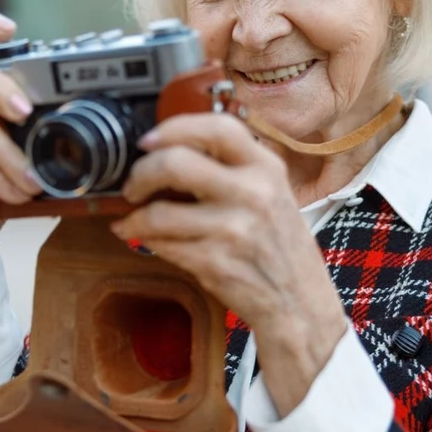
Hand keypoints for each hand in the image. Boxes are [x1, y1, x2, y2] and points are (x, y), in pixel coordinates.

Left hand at [110, 113, 346, 414]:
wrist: (300, 305)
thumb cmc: (279, 246)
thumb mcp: (271, 193)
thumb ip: (231, 168)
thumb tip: (168, 151)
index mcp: (266, 167)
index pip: (217, 126)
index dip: (174, 128)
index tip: (148, 140)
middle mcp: (253, 193)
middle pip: (176, 163)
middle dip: (141, 174)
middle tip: (132, 186)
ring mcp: (234, 230)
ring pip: (159, 212)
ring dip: (134, 217)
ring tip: (132, 220)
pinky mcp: (216, 263)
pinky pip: (161, 245)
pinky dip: (146, 242)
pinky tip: (147, 241)